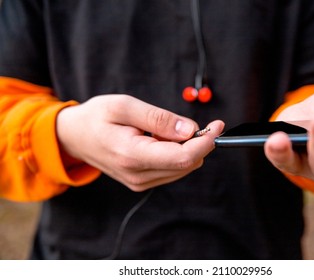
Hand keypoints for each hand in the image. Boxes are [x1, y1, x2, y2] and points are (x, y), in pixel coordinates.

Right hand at [56, 94, 224, 190]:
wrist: (75, 137)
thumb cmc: (96, 117)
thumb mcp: (125, 107)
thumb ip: (159, 119)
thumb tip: (190, 130)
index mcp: (133, 155)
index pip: (182, 157)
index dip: (205, 142)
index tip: (217, 125)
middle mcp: (138, 175)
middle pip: (187, 164)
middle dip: (199, 143)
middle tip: (194, 123)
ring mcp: (140, 182)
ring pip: (183, 168)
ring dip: (187, 148)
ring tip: (168, 129)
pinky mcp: (142, 182)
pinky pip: (173, 170)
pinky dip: (177, 154)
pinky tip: (162, 140)